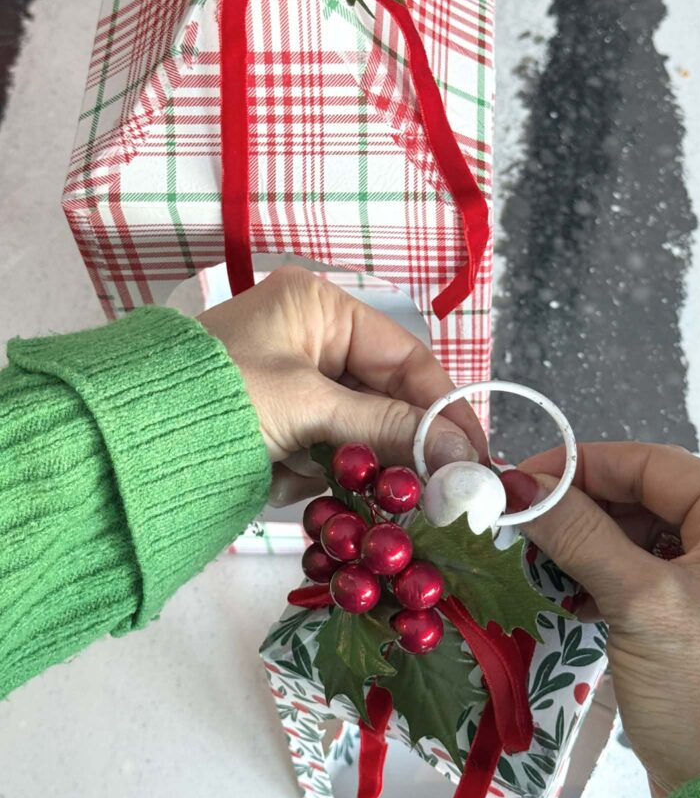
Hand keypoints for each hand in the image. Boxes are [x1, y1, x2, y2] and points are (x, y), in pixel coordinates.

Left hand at [199, 267, 485, 505]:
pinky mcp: (276, 428)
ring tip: (369, 489)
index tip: (476, 450)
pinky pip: (324, 453)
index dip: (444, 403)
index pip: (404, 355)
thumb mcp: (308, 405)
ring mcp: (292, 387)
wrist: (125, 443)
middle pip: (384, 396)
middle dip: (404, 442)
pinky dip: (322, 476)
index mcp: (319, 309)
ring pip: (358, 430)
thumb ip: (388, 425)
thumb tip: (461, 451)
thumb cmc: (216, 399)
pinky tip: (302, 482)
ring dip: (361, 464)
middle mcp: (310, 340)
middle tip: (443, 487)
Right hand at [517, 442, 699, 797]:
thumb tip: (521, 485)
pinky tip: (570, 594)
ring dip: (586, 545)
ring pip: (637, 534)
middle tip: (523, 522)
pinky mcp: (698, 611)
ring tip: (539, 561)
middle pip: (643, 496)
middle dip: (581, 509)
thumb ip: (579, 533)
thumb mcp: (639, 601)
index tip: (523, 478)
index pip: (652, 465)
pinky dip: (601, 577)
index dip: (582, 465)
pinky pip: (641, 572)